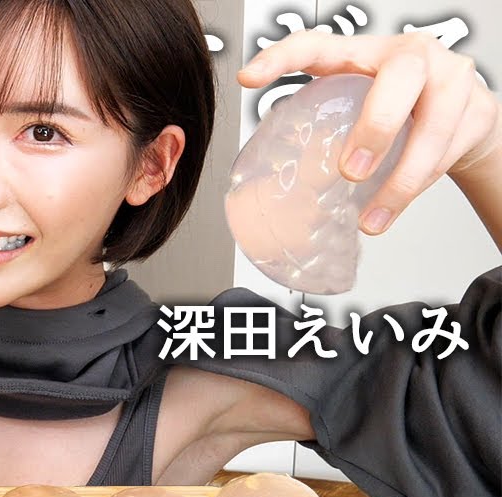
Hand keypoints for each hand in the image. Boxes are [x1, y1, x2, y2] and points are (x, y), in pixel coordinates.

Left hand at [236, 30, 500, 235]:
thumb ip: (324, 127)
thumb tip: (272, 180)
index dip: (282, 58)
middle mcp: (413, 55)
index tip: (249, 77)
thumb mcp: (355, 109)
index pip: (317, 44)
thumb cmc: (399, 114)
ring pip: (432, 128)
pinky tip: (396, 207)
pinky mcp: (479, 110)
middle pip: (401, 77)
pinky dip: (418, 187)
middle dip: (377, 126)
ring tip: (372, 220)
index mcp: (365, 53)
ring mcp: (453, 78)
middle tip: (351, 171)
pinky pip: (448, 153)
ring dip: (400, 181)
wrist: (464, 124)